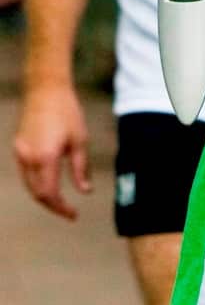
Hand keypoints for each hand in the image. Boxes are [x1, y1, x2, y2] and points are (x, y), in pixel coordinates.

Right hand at [13, 84, 90, 219]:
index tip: (74, 215)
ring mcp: (21, 152)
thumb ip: (81, 170)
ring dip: (43, 196)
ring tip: (61, 202)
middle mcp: (29, 157)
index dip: (61, 208)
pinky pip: (26, 173)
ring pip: (29, 185)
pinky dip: (37, 183)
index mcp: (45, 158)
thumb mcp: (80, 142)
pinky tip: (50, 185)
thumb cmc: (67, 112)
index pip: (49, 194)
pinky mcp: (19, 146)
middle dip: (53, 206)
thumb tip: (85, 191)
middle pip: (37, 193)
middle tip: (69, 212)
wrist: (46, 89)